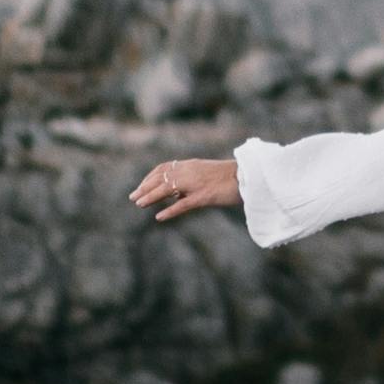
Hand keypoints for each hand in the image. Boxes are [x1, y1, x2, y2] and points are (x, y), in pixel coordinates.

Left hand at [131, 153, 245, 222]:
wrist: (250, 177)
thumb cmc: (232, 179)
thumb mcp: (207, 177)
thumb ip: (191, 183)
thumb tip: (176, 193)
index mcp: (192, 165)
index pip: (164, 168)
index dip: (150, 177)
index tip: (140, 186)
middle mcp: (191, 172)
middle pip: (162, 177)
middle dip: (145, 187)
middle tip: (133, 197)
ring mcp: (197, 184)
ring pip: (168, 188)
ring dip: (151, 196)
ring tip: (139, 204)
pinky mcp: (205, 196)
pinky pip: (184, 204)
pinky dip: (170, 210)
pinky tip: (159, 217)